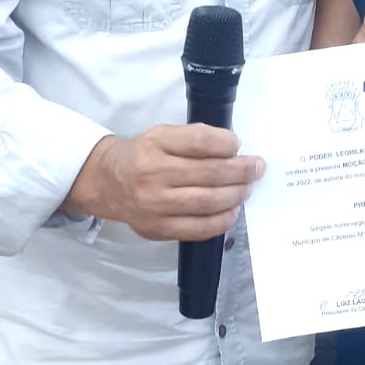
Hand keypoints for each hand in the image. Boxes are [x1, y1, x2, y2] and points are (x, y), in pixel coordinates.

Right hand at [65, 126, 263, 240]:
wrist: (108, 183)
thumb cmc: (143, 156)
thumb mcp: (162, 135)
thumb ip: (194, 140)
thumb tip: (235, 153)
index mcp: (155, 143)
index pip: (200, 141)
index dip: (226, 143)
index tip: (238, 145)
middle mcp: (152, 173)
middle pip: (210, 174)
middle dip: (241, 171)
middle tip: (256, 168)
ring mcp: (154, 205)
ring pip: (208, 202)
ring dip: (236, 195)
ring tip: (247, 188)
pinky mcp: (157, 229)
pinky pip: (199, 228)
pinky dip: (222, 220)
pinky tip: (232, 211)